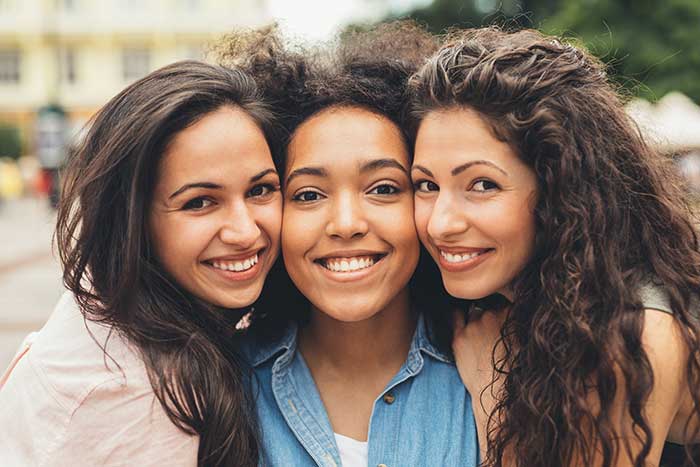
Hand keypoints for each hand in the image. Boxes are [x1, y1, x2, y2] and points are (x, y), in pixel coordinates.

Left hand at [452, 307, 507, 460]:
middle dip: (492, 316)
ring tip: (480, 333)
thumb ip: (519, 326)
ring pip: (474, 312)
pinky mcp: (458, 336)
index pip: (507, 304)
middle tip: (493, 332)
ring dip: (477, 319)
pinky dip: (458, 316)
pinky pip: (455, 316)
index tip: (504, 321)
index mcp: (512, 316)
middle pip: (490, 307)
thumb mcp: (525, 344)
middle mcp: (492, 316)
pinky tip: (460, 319)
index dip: (505, 312)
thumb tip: (516, 315)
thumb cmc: (514, 373)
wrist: (496, 394)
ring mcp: (473, 325)